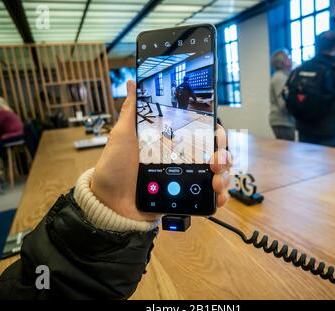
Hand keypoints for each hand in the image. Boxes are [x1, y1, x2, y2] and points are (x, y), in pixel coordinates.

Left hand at [91, 80, 230, 221]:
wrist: (110, 204)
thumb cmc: (114, 169)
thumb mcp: (122, 135)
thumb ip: (131, 110)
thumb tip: (132, 82)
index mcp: (170, 142)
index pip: (201, 133)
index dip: (215, 133)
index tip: (217, 135)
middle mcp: (181, 160)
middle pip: (214, 154)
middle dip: (223, 156)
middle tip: (216, 163)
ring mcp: (184, 180)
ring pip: (217, 175)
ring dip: (225, 177)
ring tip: (216, 182)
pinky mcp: (184, 199)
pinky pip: (208, 198)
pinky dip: (220, 196)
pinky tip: (218, 196)